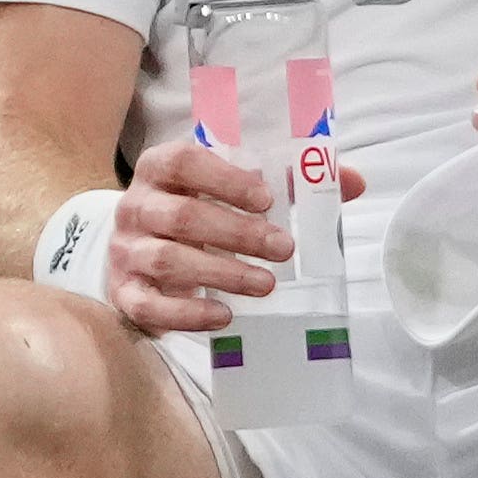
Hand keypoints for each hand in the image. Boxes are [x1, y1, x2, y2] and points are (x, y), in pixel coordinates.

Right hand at [89, 134, 363, 340]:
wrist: (134, 253)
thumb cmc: (196, 213)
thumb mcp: (232, 191)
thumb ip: (289, 182)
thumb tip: (352, 180)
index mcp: (161, 169)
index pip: (185, 162)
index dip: (225, 179)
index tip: (267, 199)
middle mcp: (136, 206)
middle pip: (183, 215)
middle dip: (238, 234)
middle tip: (284, 249)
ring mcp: (126, 252)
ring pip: (170, 260)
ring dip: (222, 273)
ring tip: (266, 284)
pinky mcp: (125, 293)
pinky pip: (151, 306)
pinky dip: (188, 313)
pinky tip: (224, 316)